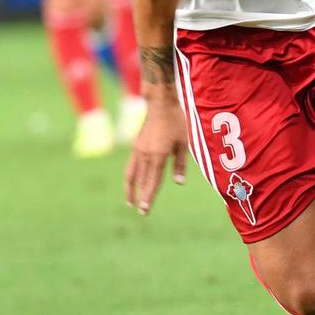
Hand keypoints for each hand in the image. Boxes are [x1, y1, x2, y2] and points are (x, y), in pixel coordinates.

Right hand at [124, 98, 188, 214]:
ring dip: (130, 189)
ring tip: (130, 201)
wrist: (160, 103)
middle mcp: (145, 155)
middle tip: (141, 211)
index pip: (152, 181)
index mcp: (158, 155)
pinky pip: (130, 166)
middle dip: (140, 197)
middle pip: (141, 181)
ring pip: (131, 174)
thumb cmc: (176, 121)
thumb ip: (180, 164)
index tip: (145, 210)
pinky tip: (132, 183)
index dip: (149, 197)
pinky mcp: (136, 146)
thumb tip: (178, 183)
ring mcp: (138, 150)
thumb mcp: (184, 142)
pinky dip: (130, 177)